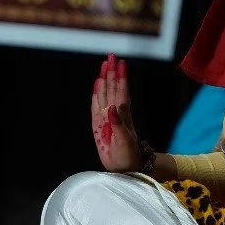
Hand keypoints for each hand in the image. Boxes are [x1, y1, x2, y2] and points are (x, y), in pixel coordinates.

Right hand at [91, 54, 140, 171]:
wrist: (125, 168)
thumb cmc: (128, 156)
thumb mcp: (125, 142)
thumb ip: (118, 125)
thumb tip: (112, 108)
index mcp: (122, 115)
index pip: (121, 92)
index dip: (121, 77)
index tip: (121, 63)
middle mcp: (115, 113)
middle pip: (113, 88)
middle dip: (112, 72)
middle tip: (111, 56)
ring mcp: (107, 118)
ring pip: (105, 94)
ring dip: (105, 79)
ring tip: (104, 65)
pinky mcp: (99, 125)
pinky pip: (96, 106)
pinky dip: (96, 94)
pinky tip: (96, 85)